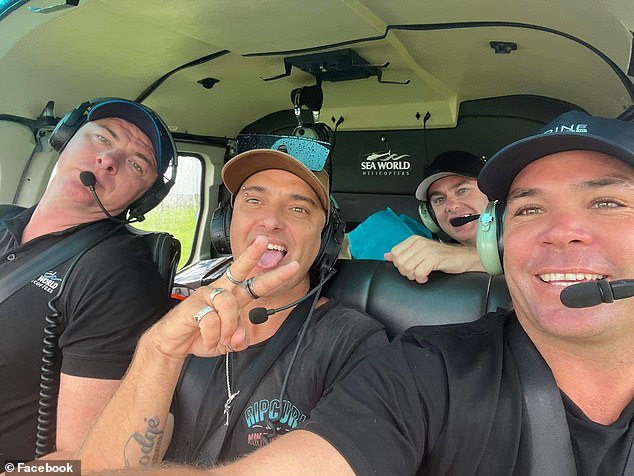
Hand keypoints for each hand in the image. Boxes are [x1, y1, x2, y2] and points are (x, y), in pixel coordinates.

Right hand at [148, 236, 299, 358]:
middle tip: (264, 241)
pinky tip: (207, 339)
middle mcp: (221, 291)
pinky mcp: (193, 305)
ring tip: (221, 339)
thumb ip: (238, 340)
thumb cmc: (201, 335)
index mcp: (232, 297)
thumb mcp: (227, 342)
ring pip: (228, 304)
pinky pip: (211, 319)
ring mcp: (206, 295)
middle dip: (252, 255)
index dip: (274, 276)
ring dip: (228, 327)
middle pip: (239, 269)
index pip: (255, 283)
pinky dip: (212, 335)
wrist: (173, 342)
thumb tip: (239, 337)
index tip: (292, 266)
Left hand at [385, 235, 483, 282]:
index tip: (409, 267)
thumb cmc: (442, 256)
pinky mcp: (434, 259)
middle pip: (400, 262)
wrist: (462, 258)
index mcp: (414, 240)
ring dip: (414, 276)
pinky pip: (419, 273)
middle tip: (416, 273)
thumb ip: (403, 253)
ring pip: (408, 268)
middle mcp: (419, 243)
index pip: (395, 253)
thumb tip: (387, 256)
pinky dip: (421, 279)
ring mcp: (427, 250)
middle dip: (406, 272)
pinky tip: (426, 277)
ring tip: (421, 275)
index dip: (399, 264)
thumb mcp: (420, 252)